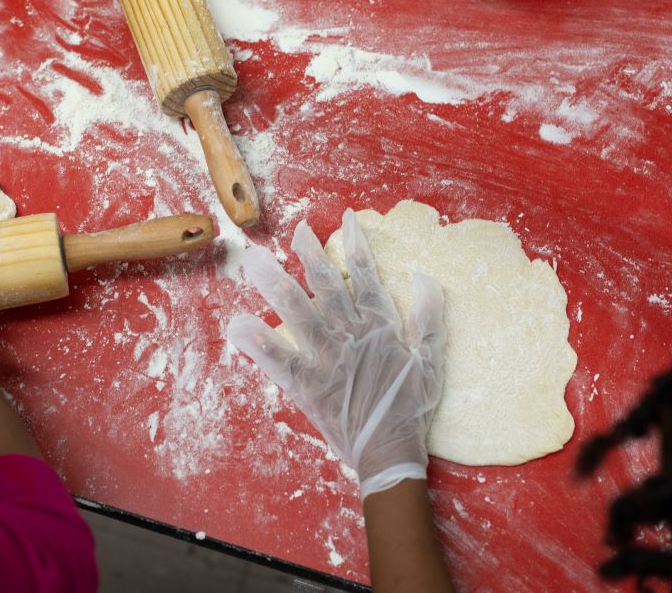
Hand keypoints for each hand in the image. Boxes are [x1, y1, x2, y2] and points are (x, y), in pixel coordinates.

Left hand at [228, 211, 445, 496]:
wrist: (390, 454)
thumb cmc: (411, 408)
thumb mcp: (432, 361)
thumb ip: (429, 318)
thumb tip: (425, 277)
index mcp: (379, 327)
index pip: (365, 276)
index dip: (355, 244)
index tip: (344, 218)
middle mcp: (349, 336)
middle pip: (325, 286)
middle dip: (310, 255)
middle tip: (295, 230)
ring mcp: (325, 360)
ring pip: (297, 314)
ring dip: (274, 285)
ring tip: (254, 263)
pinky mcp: (306, 386)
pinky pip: (278, 361)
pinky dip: (259, 343)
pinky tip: (239, 325)